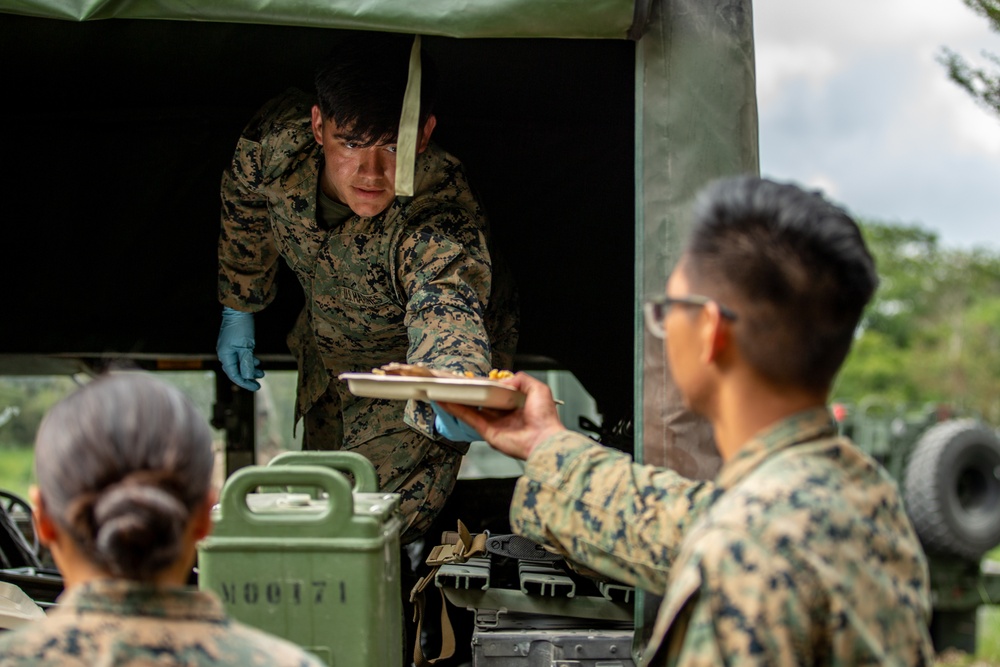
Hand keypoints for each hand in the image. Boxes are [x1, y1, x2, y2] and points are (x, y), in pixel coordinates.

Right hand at [216, 307, 263, 390]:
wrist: (238, 309)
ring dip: (250, 369)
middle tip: (259, 383)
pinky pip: (240, 356)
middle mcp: (225, 353)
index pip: (234, 374)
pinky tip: (257, 362)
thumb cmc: (242, 327)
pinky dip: (249, 360)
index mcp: (225, 355)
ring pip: (239, 363)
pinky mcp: (234, 343)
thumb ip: (246, 362)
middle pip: (236, 371)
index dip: (245, 383)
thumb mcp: (246, 346)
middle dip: (248, 377)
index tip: (256, 387)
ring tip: (261, 373)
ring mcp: (228, 348)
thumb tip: (247, 377)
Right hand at [436, 372, 565, 459]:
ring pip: (471, 409)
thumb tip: (503, 380)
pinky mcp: (487, 432)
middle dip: (468, 392)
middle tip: (455, 383)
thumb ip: (521, 380)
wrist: (544, 439)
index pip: (497, 393)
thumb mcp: (538, 389)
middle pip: (481, 401)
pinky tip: (446, 401)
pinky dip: (456, 410)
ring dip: (457, 400)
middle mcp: (503, 414)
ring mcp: (494, 423)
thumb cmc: (545, 417)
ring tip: (443, 390)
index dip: (485, 386)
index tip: (474, 378)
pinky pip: (469, 418)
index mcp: (516, 405)